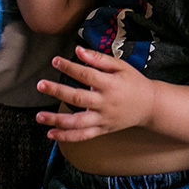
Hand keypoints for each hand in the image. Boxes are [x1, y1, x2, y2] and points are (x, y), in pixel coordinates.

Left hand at [34, 46, 154, 141]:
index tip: (55, 61)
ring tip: (39, 116)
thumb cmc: (134, 82)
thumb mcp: (120, 66)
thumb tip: (78, 51)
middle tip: (40, 85)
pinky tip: (51, 134)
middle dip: (57, 91)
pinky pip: (83, 136)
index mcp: (110, 84)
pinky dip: (66, 137)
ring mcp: (103, 119)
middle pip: (78, 98)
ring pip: (77, 122)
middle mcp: (105, 103)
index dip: (70, 67)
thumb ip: (99, 59)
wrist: (149, 106)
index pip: (86, 75)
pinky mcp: (102, 130)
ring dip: (57, 120)